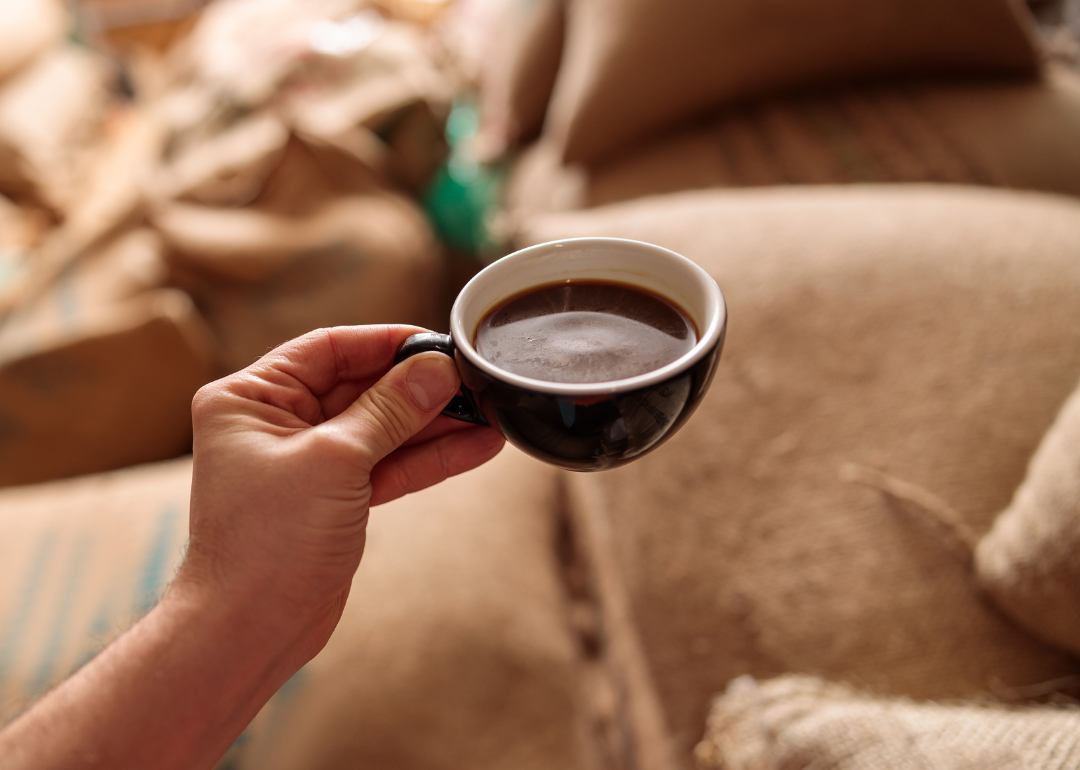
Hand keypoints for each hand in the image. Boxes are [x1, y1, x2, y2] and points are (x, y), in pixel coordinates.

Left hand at [176, 325, 503, 662]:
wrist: (250, 630)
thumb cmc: (266, 544)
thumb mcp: (334, 461)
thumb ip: (389, 410)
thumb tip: (436, 369)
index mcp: (251, 397)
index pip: (329, 349)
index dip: (387, 344)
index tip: (439, 345)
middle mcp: (276, 422)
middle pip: (362, 387)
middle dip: (420, 388)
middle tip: (475, 382)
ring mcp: (308, 462)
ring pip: (383, 429)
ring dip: (435, 424)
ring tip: (490, 414)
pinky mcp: (335, 497)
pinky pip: (388, 465)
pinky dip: (428, 458)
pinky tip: (475, 446)